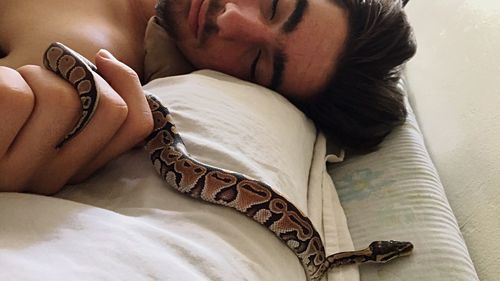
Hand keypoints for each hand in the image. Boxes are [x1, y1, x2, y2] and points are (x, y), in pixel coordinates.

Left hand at [0, 50, 152, 193]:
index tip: (99, 58)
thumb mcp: (54, 118)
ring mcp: (20, 173)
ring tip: (10, 90)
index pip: (136, 125)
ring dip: (33, 76)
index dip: (127, 82)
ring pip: (62, 100)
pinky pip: (14, 95)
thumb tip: (107, 63)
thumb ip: (91, 108)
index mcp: (79, 167)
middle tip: (43, 75)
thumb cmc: (5, 114)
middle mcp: (56, 177)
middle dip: (74, 74)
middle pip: (104, 107)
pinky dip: (1, 80)